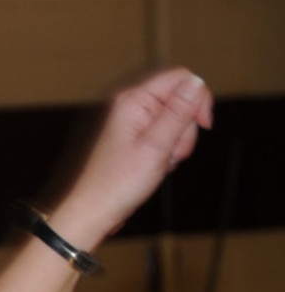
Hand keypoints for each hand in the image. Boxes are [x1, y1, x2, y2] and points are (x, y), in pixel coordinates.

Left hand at [52, 67, 212, 246]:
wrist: (87, 214)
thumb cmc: (116, 185)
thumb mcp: (157, 146)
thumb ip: (179, 112)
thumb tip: (197, 82)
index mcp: (130, 99)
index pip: (180, 77)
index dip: (198, 98)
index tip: (204, 125)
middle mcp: (125, 104)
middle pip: (177, 99)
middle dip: (184, 127)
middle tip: (171, 153)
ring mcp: (125, 121)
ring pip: (170, 120)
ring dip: (174, 143)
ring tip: (158, 165)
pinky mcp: (126, 137)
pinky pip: (158, 134)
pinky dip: (162, 150)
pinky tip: (152, 167)